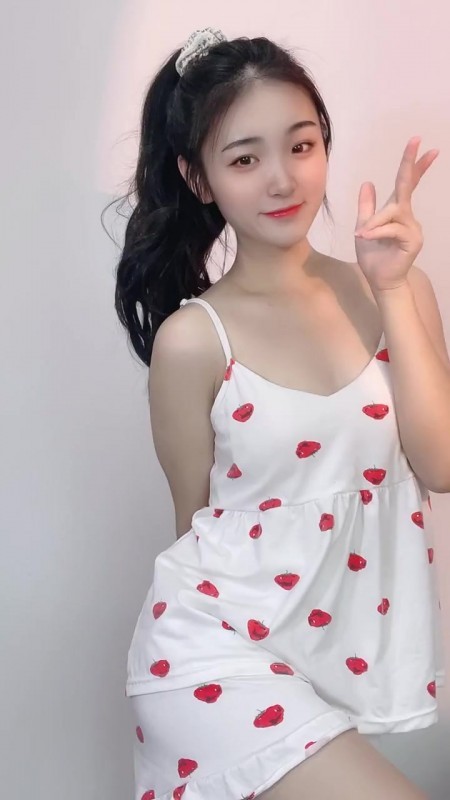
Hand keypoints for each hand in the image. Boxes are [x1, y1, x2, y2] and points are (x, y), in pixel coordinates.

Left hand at [354, 136, 438, 293]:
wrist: (379, 280)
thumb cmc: (373, 256)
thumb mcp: (364, 227)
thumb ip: (367, 207)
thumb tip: (368, 183)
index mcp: (396, 211)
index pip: (406, 183)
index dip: (413, 163)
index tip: (420, 142)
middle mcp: (407, 216)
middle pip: (407, 186)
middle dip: (410, 163)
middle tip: (416, 140)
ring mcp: (413, 228)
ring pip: (393, 211)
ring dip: (375, 222)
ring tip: (363, 235)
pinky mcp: (413, 240)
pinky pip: (392, 228)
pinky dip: (377, 232)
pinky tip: (366, 238)